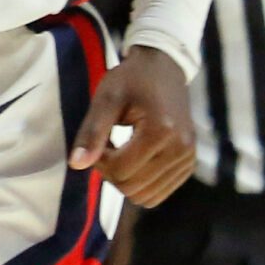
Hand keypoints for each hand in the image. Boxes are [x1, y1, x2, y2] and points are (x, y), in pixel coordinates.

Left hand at [71, 44, 195, 205]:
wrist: (163, 69)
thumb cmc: (131, 80)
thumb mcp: (106, 99)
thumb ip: (91, 133)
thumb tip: (76, 165)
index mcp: (162, 131)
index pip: (121, 171)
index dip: (100, 161)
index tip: (97, 139)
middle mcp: (181, 149)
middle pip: (132, 187)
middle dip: (111, 172)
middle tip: (106, 145)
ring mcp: (188, 159)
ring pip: (146, 196)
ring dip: (125, 179)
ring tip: (121, 150)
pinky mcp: (188, 164)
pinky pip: (158, 193)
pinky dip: (140, 182)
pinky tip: (134, 157)